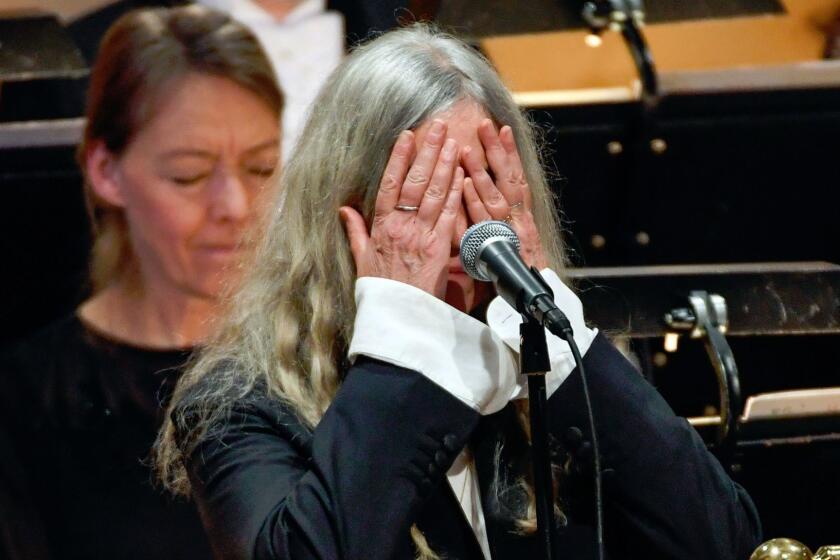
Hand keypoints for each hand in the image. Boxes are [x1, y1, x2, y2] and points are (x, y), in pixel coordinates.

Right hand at [340, 121, 463, 298]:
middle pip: (415, 181)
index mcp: (381, 227)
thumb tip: (344, 209)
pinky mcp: (440, 248)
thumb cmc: (379, 291)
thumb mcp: (361, 260)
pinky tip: (463, 175)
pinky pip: (449, 215)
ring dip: (445, 165)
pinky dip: (456, 194)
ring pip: (434, 193)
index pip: (390, 184)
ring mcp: (421, 235)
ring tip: (454, 141)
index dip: (399, 158)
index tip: (407, 135)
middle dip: (427, 151)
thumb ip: (355, 232)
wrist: (397, 316)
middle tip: (438, 126)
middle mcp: (401, 226)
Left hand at [461, 119, 546, 269]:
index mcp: (522, 218)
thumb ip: (496, 225)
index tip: (501, 129)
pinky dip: (475, 202)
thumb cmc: (517, 276)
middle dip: (496, 151)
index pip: (515, 178)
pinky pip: (485, 221)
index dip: (508, 154)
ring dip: (482, 170)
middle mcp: (519, 221)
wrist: (534, 301)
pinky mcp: (501, 248)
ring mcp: (511, 232)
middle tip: (486, 124)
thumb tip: (481, 201)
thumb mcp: (509, 245)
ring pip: (495, 196)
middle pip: (507, 179)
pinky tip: (465, 184)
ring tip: (469, 147)